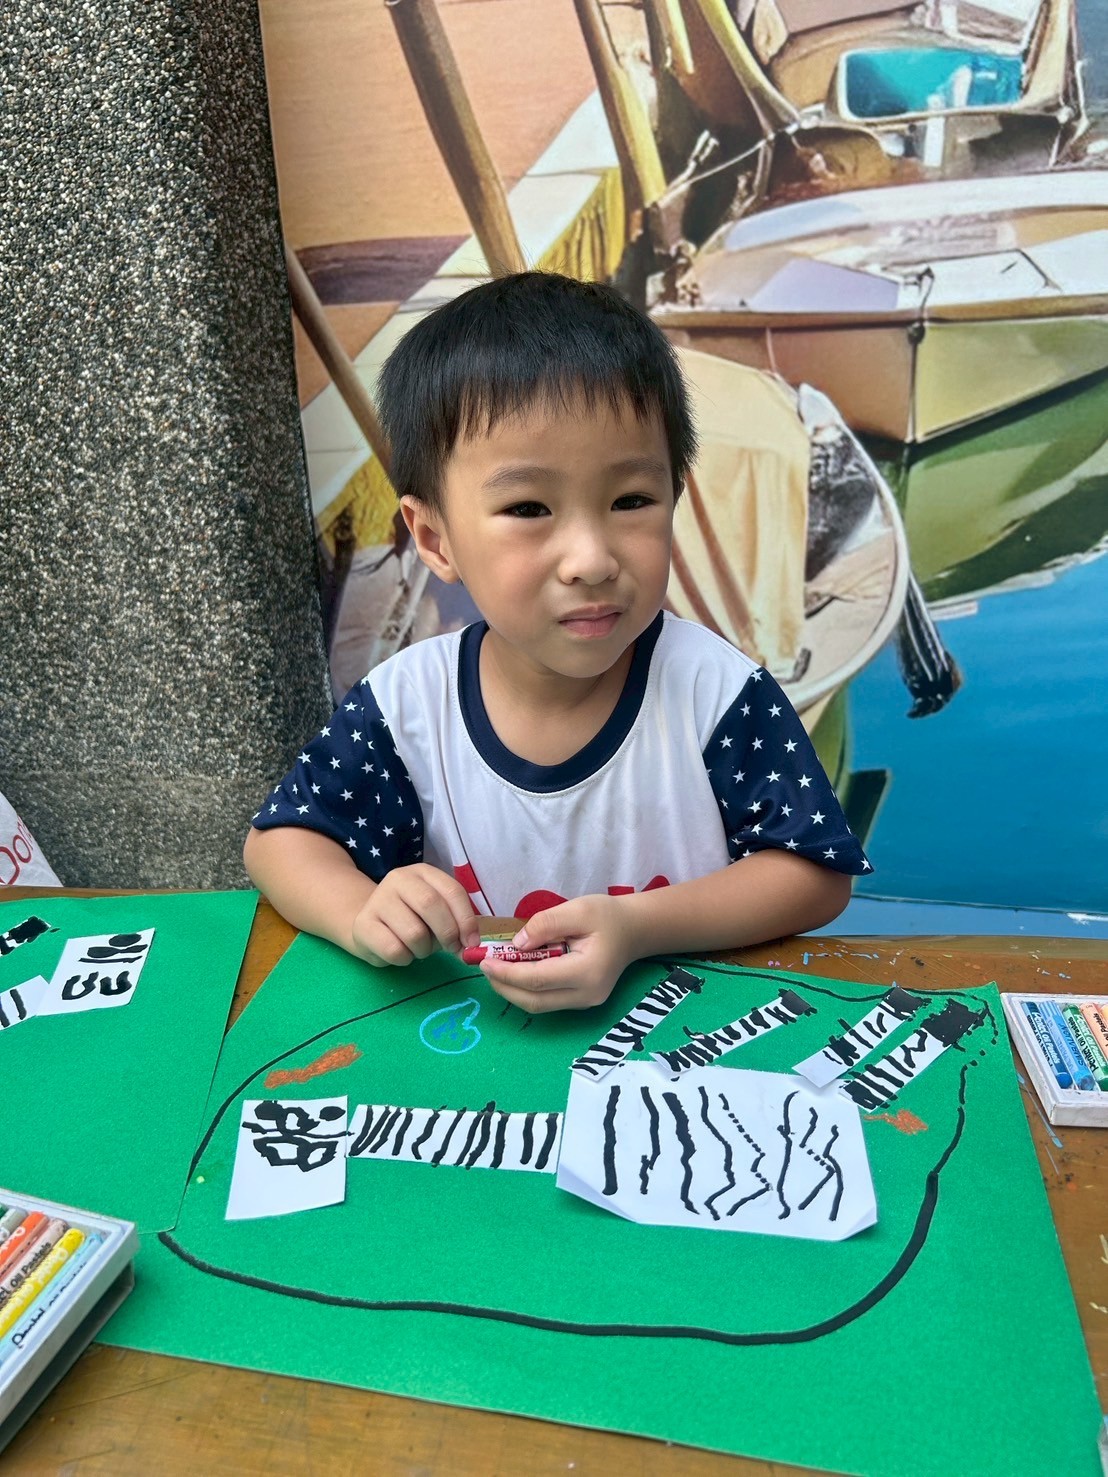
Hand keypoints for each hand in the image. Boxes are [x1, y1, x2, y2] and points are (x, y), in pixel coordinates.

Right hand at [351, 865, 478, 966]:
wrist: (369, 923)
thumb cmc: (412, 919)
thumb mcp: (437, 915)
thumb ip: (456, 926)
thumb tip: (471, 947)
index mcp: (423, 873)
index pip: (452, 890)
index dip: (466, 919)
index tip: (472, 942)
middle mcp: (399, 879)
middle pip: (431, 905)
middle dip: (447, 933)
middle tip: (451, 949)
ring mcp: (378, 900)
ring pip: (414, 933)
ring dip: (424, 950)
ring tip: (420, 948)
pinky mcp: (363, 924)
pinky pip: (395, 950)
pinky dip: (405, 959)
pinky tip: (401, 952)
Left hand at [479, 894, 634, 1013]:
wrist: (633, 930)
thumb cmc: (607, 916)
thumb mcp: (577, 909)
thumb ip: (545, 924)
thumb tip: (516, 944)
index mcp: (588, 972)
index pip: (538, 979)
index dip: (508, 972)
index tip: (485, 960)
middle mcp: (586, 995)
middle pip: (535, 1001)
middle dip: (504, 986)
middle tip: (484, 967)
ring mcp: (585, 1003)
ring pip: (539, 1005)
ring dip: (512, 990)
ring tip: (495, 969)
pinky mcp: (580, 1001)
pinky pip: (547, 1001)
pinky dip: (526, 990)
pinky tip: (515, 972)